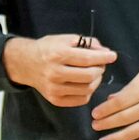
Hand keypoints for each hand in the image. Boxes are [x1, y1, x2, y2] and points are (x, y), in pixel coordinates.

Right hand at [2, 35, 116, 107]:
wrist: (26, 63)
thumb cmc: (49, 48)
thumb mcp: (66, 39)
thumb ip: (87, 43)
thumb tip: (106, 52)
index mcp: (58, 55)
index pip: (88, 59)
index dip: (104, 58)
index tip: (112, 56)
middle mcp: (55, 73)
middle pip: (90, 76)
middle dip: (101, 69)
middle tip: (101, 64)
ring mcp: (54, 89)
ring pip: (88, 89)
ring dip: (96, 80)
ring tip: (94, 73)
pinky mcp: (55, 100)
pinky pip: (81, 99)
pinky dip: (88, 91)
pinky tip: (86, 83)